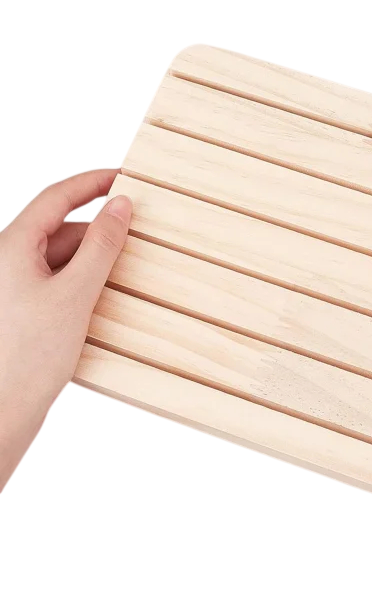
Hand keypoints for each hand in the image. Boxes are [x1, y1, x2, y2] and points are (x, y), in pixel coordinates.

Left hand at [0, 171, 130, 489]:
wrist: (0, 415)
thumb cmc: (26, 357)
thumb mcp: (76, 293)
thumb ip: (102, 245)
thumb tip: (120, 206)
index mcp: (10, 247)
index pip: (56, 197)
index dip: (92, 181)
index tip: (124, 176)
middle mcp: (7, 262)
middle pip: (61, 230)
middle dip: (99, 232)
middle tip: (138, 237)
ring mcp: (14, 288)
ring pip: (61, 258)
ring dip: (94, 262)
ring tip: (124, 277)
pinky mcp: (22, 312)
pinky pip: (58, 283)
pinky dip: (84, 285)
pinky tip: (104, 301)